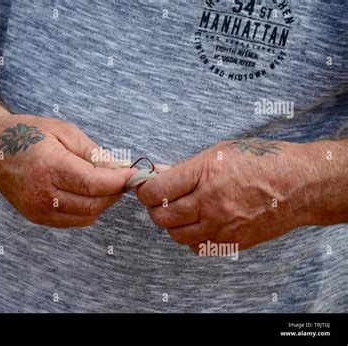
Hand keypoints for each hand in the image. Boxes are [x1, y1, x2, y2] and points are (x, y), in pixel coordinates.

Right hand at [0, 114, 134, 227]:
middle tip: (122, 179)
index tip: (132, 175)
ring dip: (102, 203)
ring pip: (86, 216)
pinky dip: (87, 210)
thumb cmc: (28, 134)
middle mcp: (42, 193)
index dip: (118, 181)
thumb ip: (92, 153)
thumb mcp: (64, 131)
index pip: (93, 184)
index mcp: (49, 166)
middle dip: (114, 193)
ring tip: (105, 185)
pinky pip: (73, 221)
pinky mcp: (37, 217)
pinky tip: (87, 193)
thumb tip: (118, 168)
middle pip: (93, 204)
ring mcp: (38, 209)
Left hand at [136, 139, 316, 251]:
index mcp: (205, 174)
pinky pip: (197, 247)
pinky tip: (199, 225)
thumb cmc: (261, 161)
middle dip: (155, 208)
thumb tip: (160, 176)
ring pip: (177, 235)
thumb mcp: (220, 151)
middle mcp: (210, 203)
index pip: (157, 191)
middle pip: (162, 217)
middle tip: (160, 201)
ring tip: (180, 213)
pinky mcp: (231, 241)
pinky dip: (192, 238)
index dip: (145, 190)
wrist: (297, 185)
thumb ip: (188, 167)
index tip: (146, 188)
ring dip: (172, 225)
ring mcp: (221, 225)